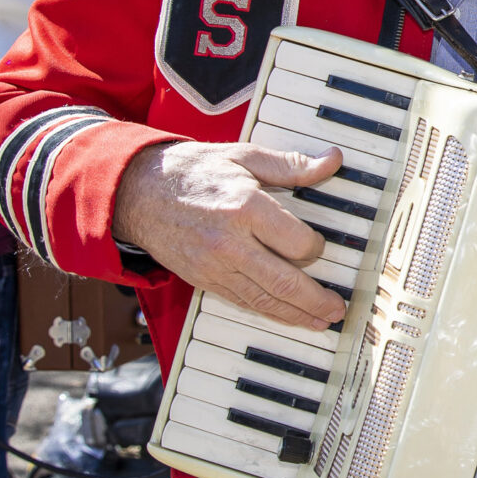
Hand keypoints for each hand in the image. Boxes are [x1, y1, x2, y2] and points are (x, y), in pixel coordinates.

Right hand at [112, 141, 348, 330]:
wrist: (138, 191)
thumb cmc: (194, 170)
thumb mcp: (244, 156)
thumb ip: (291, 164)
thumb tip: (332, 160)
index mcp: (246, 207)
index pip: (297, 242)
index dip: (317, 248)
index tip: (320, 246)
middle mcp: (231, 242)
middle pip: (285, 281)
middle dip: (316, 299)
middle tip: (338, 308)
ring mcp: (214, 265)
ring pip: (264, 300)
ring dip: (297, 315)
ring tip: (321, 320)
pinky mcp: (203, 279)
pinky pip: (242, 302)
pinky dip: (268, 313)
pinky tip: (286, 317)